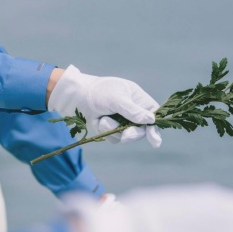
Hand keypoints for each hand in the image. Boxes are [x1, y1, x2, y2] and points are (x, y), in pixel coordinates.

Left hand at [47, 66, 161, 146]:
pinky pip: (113, 138)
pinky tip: (98, 121)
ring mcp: (122, 121)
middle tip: (126, 136)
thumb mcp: (117, 98)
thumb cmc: (99, 91)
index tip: (154, 140)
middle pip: (142, 130)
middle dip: (133, 133)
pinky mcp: (110, 129)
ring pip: (126, 136)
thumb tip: (151, 120)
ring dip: (114, 130)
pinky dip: (105, 131)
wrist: (77, 96)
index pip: (153, 115)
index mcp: (139, 99)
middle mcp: (133, 111)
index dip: (155, 128)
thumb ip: (133, 110)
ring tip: (103, 119)